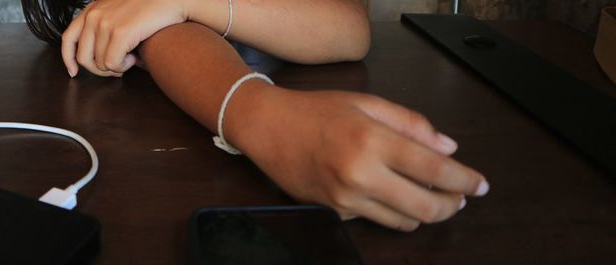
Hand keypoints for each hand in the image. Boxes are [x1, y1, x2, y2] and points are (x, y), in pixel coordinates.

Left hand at [61, 0, 187, 76]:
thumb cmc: (150, 8)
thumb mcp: (118, 12)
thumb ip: (103, 26)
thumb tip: (97, 57)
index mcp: (92, 10)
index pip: (69, 38)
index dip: (69, 59)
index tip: (74, 72)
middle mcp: (94, 16)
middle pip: (84, 58)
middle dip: (100, 69)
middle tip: (117, 67)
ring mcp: (105, 24)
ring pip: (100, 64)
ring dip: (116, 67)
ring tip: (130, 57)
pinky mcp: (119, 32)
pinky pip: (112, 64)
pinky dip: (124, 66)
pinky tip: (134, 57)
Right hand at [228, 85, 489, 230]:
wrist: (267, 128)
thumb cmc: (316, 111)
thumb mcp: (367, 104)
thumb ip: (411, 124)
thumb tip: (448, 147)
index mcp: (372, 141)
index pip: (434, 169)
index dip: (465, 180)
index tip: (480, 185)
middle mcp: (360, 174)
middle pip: (424, 206)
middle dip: (451, 205)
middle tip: (460, 198)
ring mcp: (346, 198)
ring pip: (403, 221)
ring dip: (425, 213)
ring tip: (430, 197)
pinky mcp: (335, 212)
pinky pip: (376, 219)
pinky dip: (393, 211)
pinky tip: (393, 195)